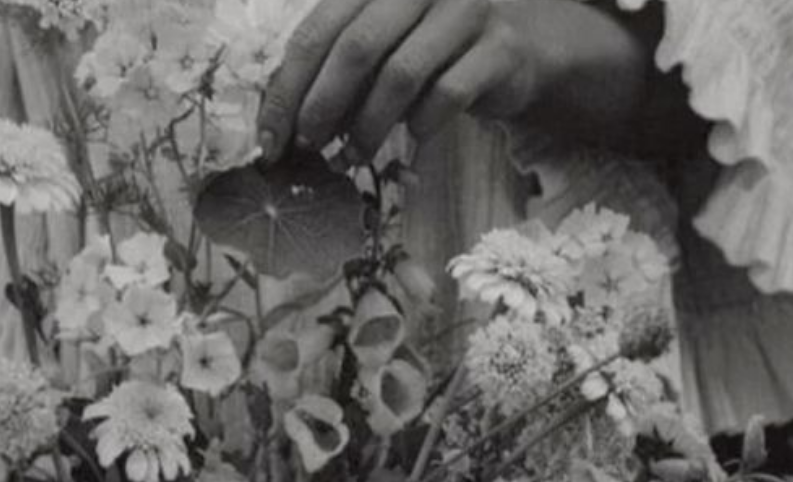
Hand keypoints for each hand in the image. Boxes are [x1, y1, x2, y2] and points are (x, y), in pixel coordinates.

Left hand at [257, 0, 657, 162]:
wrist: (521, 45)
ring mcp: (465, 10)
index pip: (319, 29)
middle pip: (356, 48)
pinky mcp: (500, 47)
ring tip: (354, 156)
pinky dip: (423, 124)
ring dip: (369, 126)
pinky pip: (449, 94)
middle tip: (310, 149)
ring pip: (401, 75)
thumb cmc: (435, 51)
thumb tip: (285, 128)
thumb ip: (338, 72)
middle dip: (324, 107)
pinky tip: (412, 140)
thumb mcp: (382, 49)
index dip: (289, 88)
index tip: (271, 139)